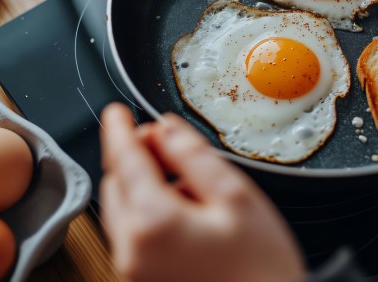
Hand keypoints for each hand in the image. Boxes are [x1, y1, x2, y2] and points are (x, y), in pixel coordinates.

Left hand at [99, 103, 305, 281]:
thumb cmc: (261, 268)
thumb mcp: (236, 196)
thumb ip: (194, 156)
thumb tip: (167, 130)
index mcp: (153, 222)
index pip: (125, 160)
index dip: (120, 130)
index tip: (117, 113)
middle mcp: (132, 250)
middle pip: (116, 185)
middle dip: (134, 157)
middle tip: (166, 141)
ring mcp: (134, 270)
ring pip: (122, 209)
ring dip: (141, 184)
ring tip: (187, 180)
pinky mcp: (143, 281)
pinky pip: (133, 234)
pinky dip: (148, 211)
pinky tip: (185, 211)